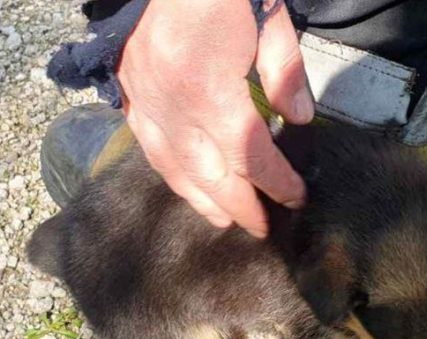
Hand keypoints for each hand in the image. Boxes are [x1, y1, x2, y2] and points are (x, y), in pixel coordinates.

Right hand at [116, 0, 313, 236]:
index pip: (249, 155)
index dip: (276, 182)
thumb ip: (286, 72)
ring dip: (199, 198)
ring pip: (171, 166)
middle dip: (238, 206)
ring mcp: (144, 98)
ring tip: (223, 218)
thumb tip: (298, 121)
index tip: (297, 198)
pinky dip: (169, 169)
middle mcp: (171, 104)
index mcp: (209, 89)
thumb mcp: (269, 17)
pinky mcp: (128, 89)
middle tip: (261, 229)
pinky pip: (148, 143)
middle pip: (208, 174)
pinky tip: (185, 180)